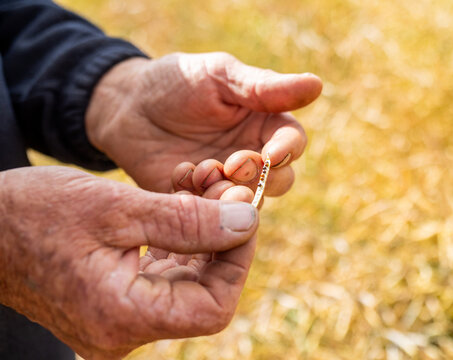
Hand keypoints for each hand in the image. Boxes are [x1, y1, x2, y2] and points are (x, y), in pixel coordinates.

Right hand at [0, 166, 257, 359]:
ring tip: (201, 185)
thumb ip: (187, 221)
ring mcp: (117, 319)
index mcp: (121, 315)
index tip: (244, 214)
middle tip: (226, 189)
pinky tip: (178, 202)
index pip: (213, 307)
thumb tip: (247, 223)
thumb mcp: (116, 208)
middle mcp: (122, 330)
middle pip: (202, 292)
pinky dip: (178, 239)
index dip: (238, 260)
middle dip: (222, 238)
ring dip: (201, 232)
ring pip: (185, 280)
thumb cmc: (35, 213)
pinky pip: (162, 274)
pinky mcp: (113, 301)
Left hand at [86, 52, 321, 192]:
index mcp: (265, 123)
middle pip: (280, 179)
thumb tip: (317, 85)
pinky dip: (204, 202)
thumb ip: (264, 87)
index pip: (293, 142)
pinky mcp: (201, 202)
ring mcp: (227, 182)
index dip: (286, 149)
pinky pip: (215, 214)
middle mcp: (253, 156)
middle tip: (231, 164)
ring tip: (203, 171)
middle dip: (260, 176)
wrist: (127, 108)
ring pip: (251, 201)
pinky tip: (182, 178)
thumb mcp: (219, 76)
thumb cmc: (177, 83)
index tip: (270, 152)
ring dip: (232, 192)